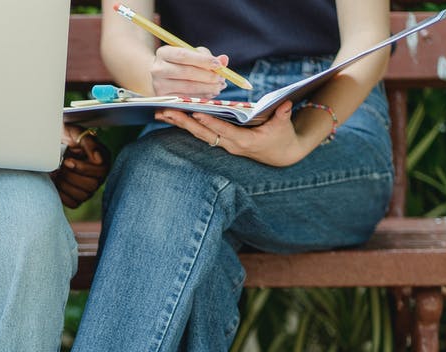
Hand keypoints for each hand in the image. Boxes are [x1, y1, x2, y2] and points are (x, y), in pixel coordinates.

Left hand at [52, 125, 110, 207]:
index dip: (82, 167)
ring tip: (56, 173)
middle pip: (92, 185)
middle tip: (59, 167)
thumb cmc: (66, 138)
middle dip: (71, 176)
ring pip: (83, 196)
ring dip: (65, 184)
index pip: (100, 170)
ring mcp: (89, 189)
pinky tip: (56, 183)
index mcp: (102, 160)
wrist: (52, 147)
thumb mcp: (76, 132)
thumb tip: (97, 157)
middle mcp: (99, 176)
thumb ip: (87, 141)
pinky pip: (73, 203)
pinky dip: (62, 194)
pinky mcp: (78, 198)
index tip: (67, 160)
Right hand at [151, 46, 228, 97]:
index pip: (184, 55)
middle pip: (186, 72)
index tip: (218, 65)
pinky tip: (210, 93)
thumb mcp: (191, 55)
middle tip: (221, 78)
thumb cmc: (179, 63)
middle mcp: (158, 69)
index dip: (203, 60)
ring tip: (219, 86)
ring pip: (188, 87)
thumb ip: (207, 56)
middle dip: (207, 76)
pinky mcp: (164, 98)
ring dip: (207, 87)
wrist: (160, 78)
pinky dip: (201, 96)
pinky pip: (186, 98)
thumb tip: (224, 60)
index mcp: (164, 53)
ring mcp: (159, 85)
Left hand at [155, 101, 316, 166]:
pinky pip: (200, 133)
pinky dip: (186, 124)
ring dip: (179, 123)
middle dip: (184, 122)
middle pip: (203, 133)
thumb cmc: (282, 137)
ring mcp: (224, 144)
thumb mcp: (284, 126)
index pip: (223, 131)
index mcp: (244, 141)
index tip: (196, 112)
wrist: (281, 154)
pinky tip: (172, 117)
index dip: (210, 122)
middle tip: (166, 111)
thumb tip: (285, 103)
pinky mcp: (220, 141)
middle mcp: (230, 144)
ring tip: (160, 113)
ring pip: (198, 134)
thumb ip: (282, 115)